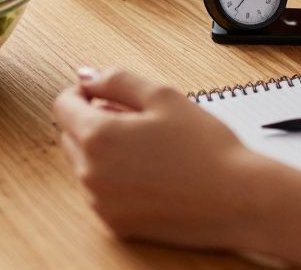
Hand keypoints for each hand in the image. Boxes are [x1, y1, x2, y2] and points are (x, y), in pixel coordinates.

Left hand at [53, 67, 274, 248]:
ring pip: (86, 164)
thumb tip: (85, 75)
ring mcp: (101, 203)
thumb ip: (116, 79)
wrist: (238, 199)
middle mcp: (91, 174)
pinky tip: (153, 174)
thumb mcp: (163, 96)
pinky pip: (102, 192)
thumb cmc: (206, 148)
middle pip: (71, 135)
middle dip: (94, 121)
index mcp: (98, 137)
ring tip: (152, 149)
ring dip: (105, 151)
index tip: (104, 92)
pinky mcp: (116, 224)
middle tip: (139, 120)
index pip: (63, 105)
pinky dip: (117, 179)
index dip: (82, 92)